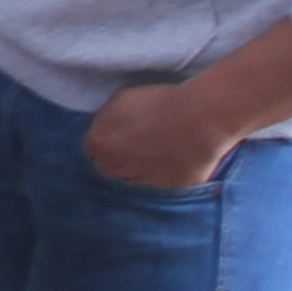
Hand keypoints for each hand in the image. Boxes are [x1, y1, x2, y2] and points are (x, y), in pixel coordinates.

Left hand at [81, 76, 237, 190]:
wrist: (199, 118)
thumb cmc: (160, 102)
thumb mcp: (120, 99)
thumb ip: (105, 119)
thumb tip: (103, 128)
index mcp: (99, 145)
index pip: (92, 149)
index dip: (104, 142)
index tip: (116, 137)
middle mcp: (114, 170)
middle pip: (107, 169)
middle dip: (117, 159)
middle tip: (135, 147)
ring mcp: (139, 184)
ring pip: (131, 181)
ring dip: (137, 171)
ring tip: (155, 154)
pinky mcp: (166, 191)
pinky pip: (157, 187)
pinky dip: (160, 176)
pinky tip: (170, 162)